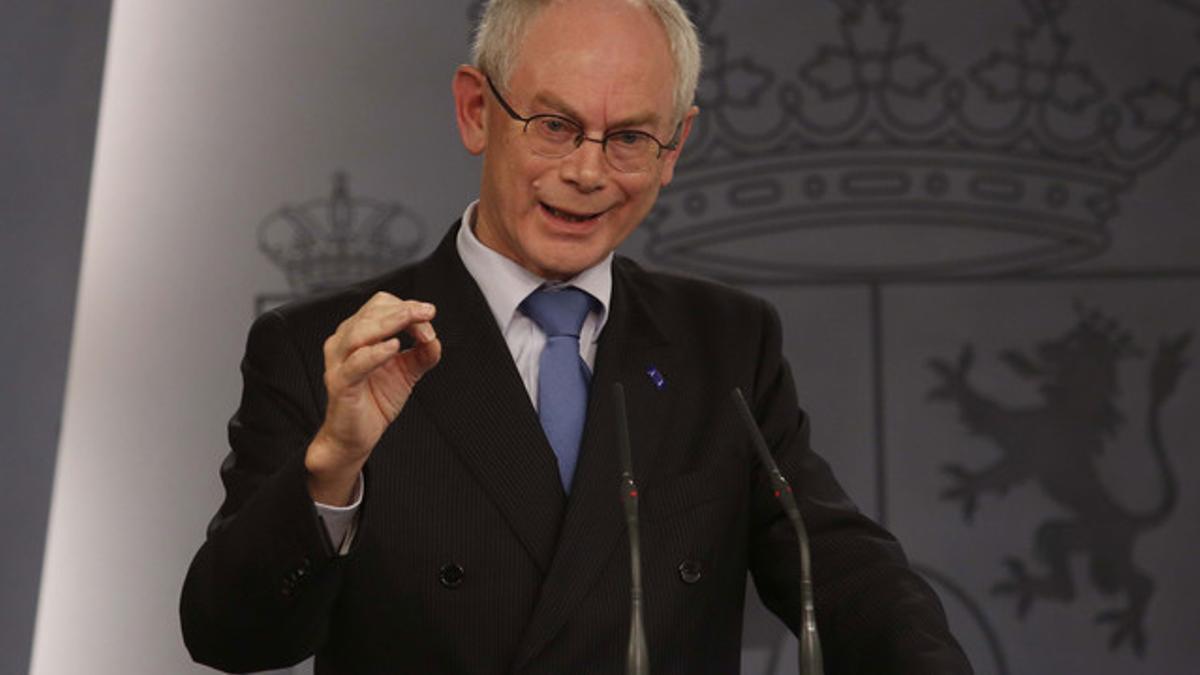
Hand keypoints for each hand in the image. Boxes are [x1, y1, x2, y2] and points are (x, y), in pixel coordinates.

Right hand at [305, 292, 441, 503]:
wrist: (355, 437)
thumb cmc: (374, 400)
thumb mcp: (407, 373)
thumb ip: (422, 354)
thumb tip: (435, 340)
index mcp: (358, 334)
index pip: (380, 306)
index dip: (407, 308)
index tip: (430, 315)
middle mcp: (344, 343)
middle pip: (371, 313)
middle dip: (403, 311)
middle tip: (428, 314)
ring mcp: (339, 363)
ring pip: (360, 332)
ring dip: (391, 323)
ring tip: (414, 323)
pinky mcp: (341, 384)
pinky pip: (356, 364)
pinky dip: (376, 352)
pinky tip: (393, 347)